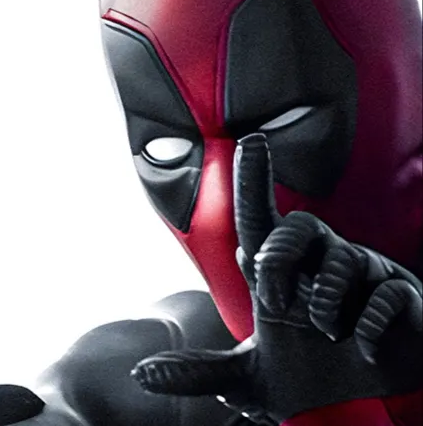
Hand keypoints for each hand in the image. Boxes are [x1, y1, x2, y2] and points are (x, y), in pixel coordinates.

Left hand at [131, 134, 421, 423]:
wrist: (365, 406)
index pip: (260, 215)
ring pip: (343, 262)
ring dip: (329, 307)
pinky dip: (371, 325)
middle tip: (278, 304)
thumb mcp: (246, 376)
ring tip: (331, 336)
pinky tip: (365, 346)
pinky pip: (386, 295)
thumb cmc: (303, 375)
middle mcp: (316, 260)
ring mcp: (360, 274)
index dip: (254, 177)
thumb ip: (198, 372)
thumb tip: (142, 374)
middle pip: (297, 228)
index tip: (252, 141)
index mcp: (279, 270)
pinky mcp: (399, 296)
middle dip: (281, 261)